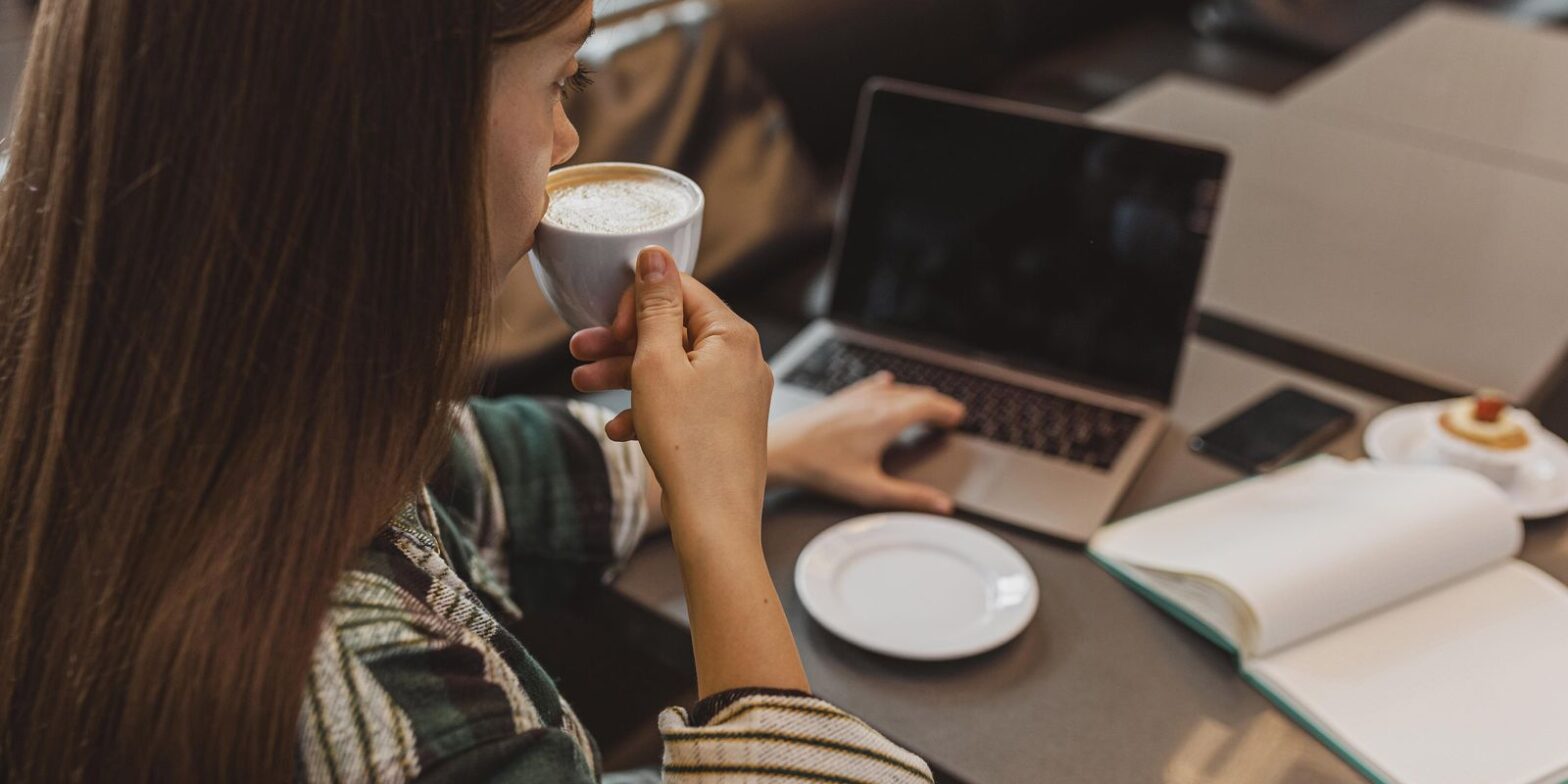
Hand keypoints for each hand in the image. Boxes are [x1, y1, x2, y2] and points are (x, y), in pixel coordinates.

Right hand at [573, 247, 772, 542]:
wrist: (714, 518)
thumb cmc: (688, 442)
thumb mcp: (656, 363)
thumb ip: (654, 306)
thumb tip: (655, 255)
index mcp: (733, 335)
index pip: (682, 290)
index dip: (638, 302)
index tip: (610, 325)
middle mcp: (743, 359)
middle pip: (674, 331)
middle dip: (622, 341)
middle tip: (580, 349)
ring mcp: (737, 394)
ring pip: (673, 369)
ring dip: (626, 374)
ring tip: (583, 383)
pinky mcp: (727, 424)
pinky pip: (683, 402)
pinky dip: (650, 408)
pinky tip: (620, 430)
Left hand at [769, 371, 965, 513]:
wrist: (782, 450)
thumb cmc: (821, 469)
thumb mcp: (871, 489)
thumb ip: (910, 497)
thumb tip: (941, 504)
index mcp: (887, 419)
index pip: (929, 404)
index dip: (948, 410)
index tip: (958, 417)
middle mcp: (874, 401)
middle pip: (916, 394)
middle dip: (935, 403)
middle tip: (948, 414)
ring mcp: (856, 396)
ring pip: (895, 389)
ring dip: (914, 395)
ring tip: (924, 405)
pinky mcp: (840, 398)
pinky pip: (872, 385)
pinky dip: (888, 387)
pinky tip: (885, 384)